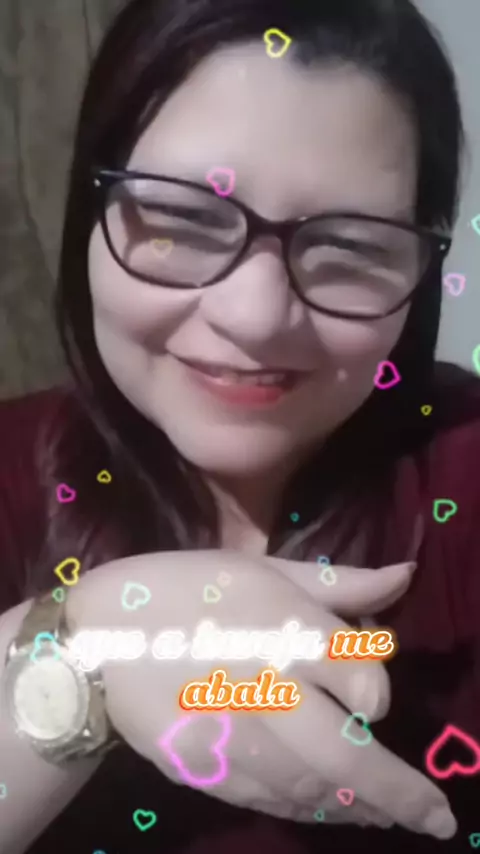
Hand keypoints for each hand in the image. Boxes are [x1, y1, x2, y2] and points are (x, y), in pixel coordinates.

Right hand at [67, 551, 455, 837]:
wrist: (96, 638)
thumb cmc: (186, 589)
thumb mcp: (263, 570)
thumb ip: (339, 582)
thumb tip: (406, 574)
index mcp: (283, 627)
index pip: (363, 677)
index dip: (377, 691)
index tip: (373, 698)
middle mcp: (265, 686)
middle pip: (348, 756)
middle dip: (401, 795)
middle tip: (439, 821)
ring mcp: (230, 736)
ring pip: (311, 788)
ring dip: (358, 808)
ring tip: (390, 817)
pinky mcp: (202, 769)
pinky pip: (269, 799)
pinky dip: (306, 809)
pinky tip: (329, 811)